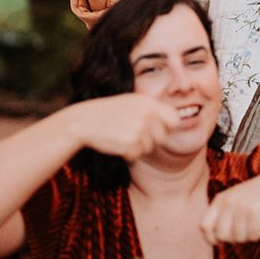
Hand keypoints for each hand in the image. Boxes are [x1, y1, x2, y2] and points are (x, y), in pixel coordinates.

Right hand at [63, 93, 179, 160]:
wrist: (82, 121)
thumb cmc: (108, 113)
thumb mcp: (132, 103)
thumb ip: (152, 110)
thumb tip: (177, 121)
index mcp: (149, 103)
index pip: (174, 120)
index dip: (168, 128)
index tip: (157, 130)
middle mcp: (147, 114)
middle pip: (163, 138)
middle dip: (151, 141)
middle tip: (134, 136)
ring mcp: (139, 128)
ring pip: (149, 148)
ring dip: (137, 148)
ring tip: (121, 137)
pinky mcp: (130, 143)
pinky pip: (137, 155)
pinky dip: (128, 154)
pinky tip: (115, 144)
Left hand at [201, 169, 259, 243]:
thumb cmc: (258, 196)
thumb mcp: (235, 199)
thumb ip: (223, 214)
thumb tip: (215, 240)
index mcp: (221, 199)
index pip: (205, 226)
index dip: (212, 238)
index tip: (221, 242)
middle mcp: (229, 202)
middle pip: (222, 236)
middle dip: (235, 239)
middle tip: (246, 231)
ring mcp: (242, 206)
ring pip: (239, 238)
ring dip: (250, 236)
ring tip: (257, 224)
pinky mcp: (256, 212)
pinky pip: (254, 235)